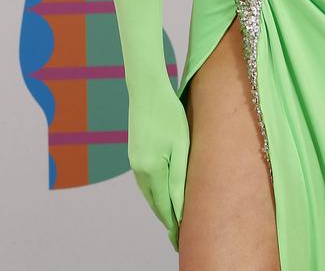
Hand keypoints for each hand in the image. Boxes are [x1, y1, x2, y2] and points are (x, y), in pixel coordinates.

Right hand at [126, 82, 189, 250]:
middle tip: (180, 239)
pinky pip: (145, 182)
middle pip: (155, 204)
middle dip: (168, 221)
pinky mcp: (133, 155)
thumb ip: (180, 177)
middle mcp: (139, 170)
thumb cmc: (170, 114)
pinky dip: (154, 193)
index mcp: (152, 170)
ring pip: (149, 194)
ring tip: (174, 222)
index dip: (174, 225)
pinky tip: (163, 196)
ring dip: (161, 208)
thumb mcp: (181, 144)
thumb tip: (182, 208)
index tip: (183, 241)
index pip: (165, 207)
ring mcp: (134, 163)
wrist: (147, 90)